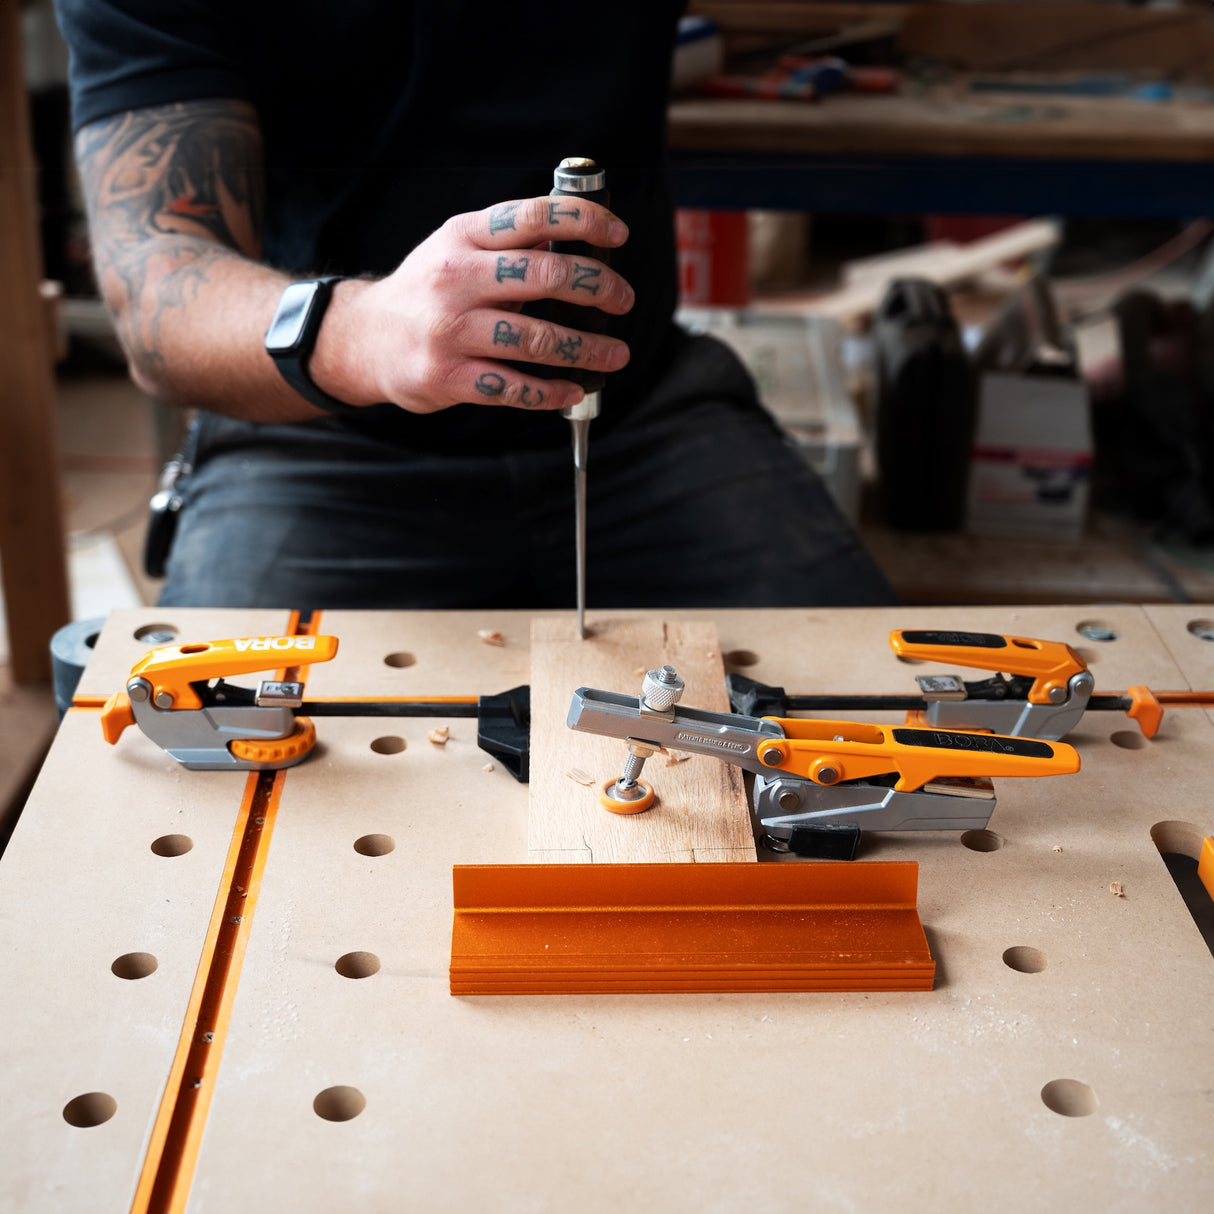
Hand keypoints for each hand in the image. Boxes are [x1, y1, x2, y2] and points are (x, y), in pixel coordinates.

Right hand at [315, 196, 633, 413]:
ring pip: (538, 338)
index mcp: (465, 237)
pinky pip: (514, 387)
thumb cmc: (427, 291)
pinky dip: (552, 391)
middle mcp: (457, 278)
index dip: (586, 221)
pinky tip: (574, 389)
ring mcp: (451, 330)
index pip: (535, 215)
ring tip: (615, 354)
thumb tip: (581, 244)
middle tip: (623, 300)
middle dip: (599, 287)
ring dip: (588, 349)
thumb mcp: (457, 249)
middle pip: (546, 275)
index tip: (618, 234)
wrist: (364, 339)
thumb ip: (509, 245)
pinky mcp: (449, 376)